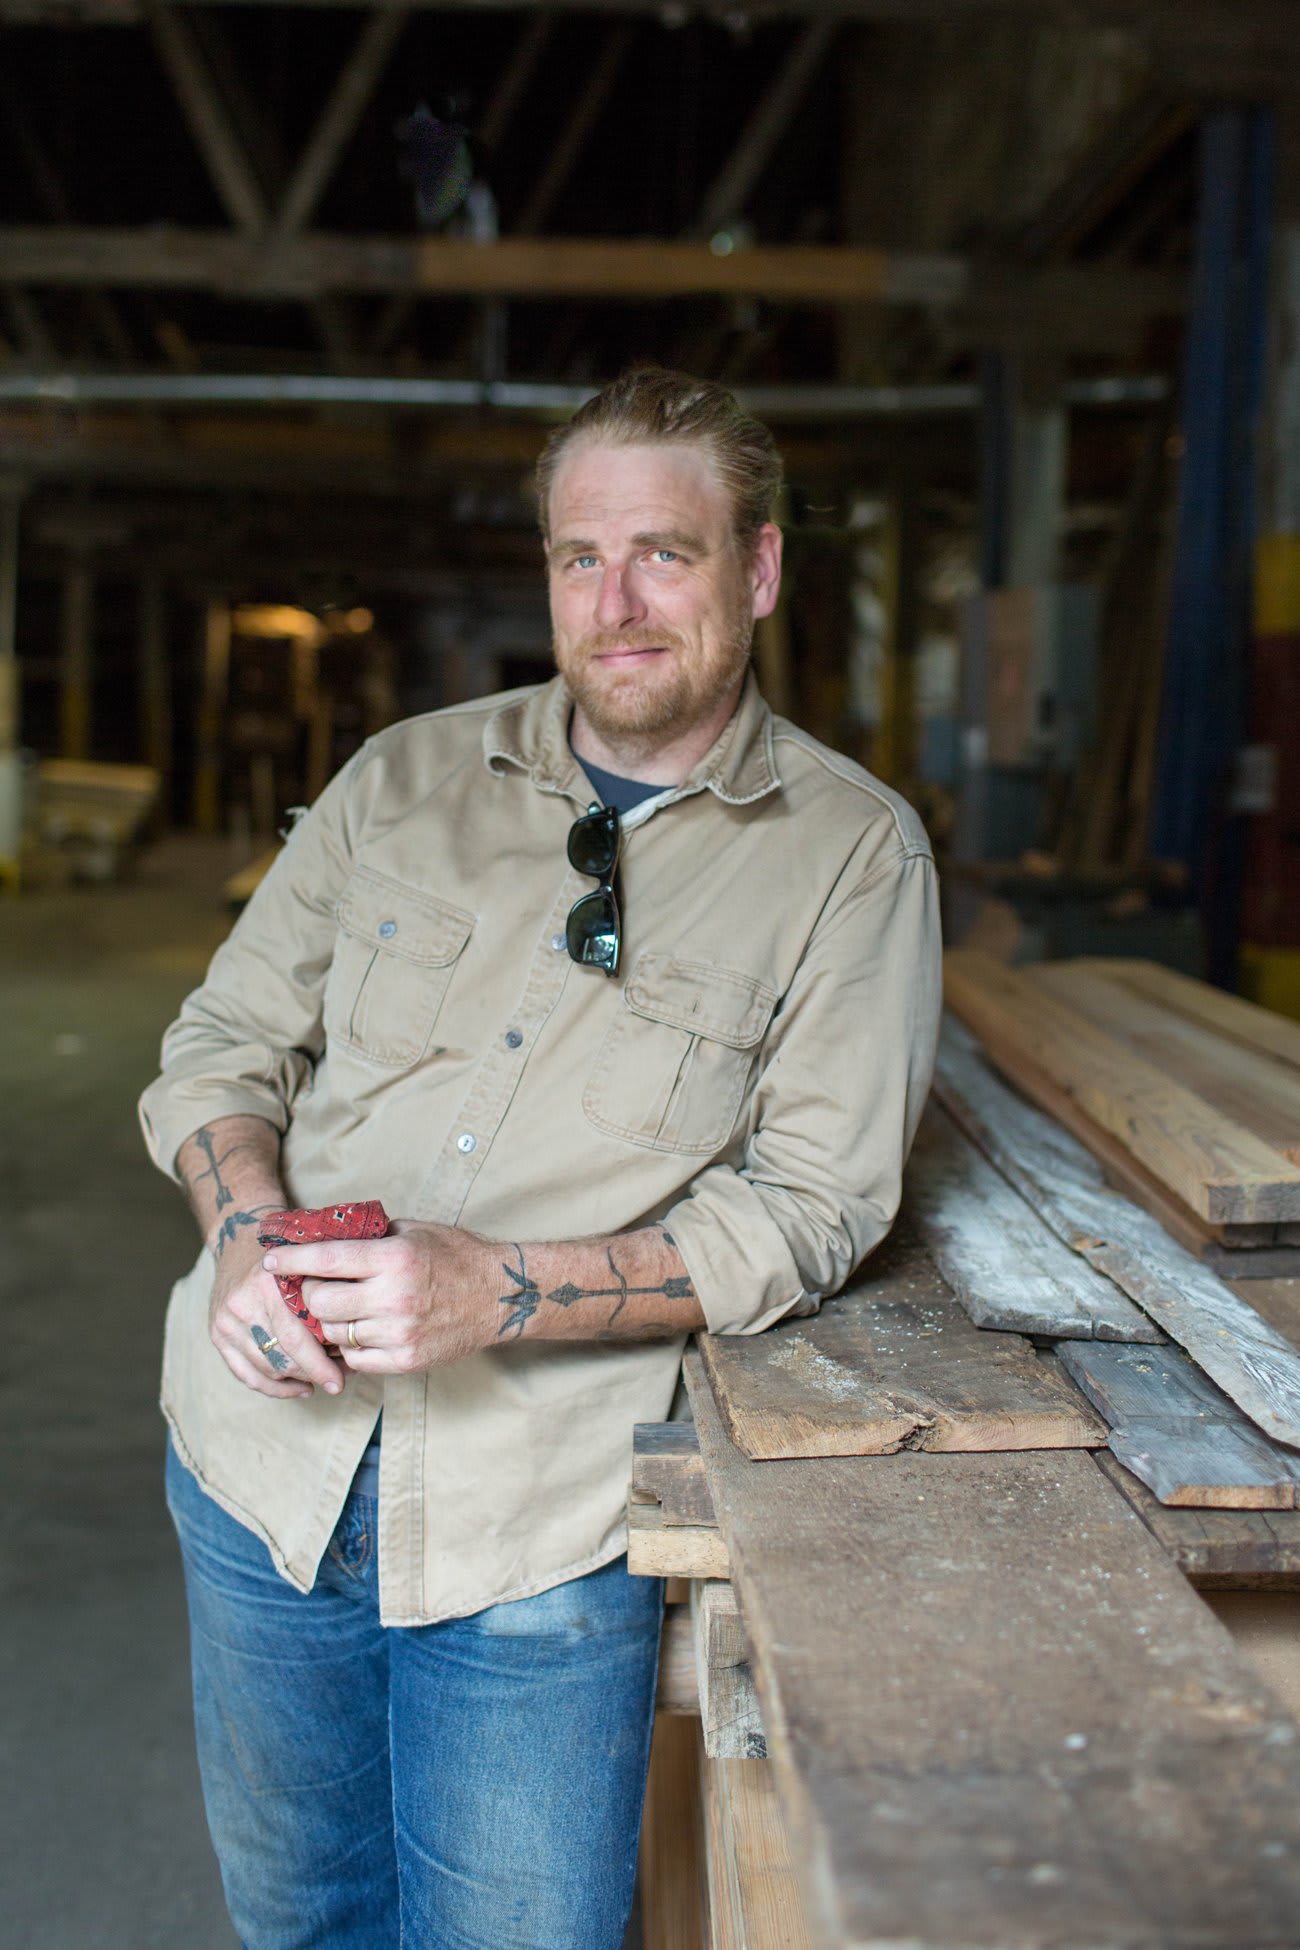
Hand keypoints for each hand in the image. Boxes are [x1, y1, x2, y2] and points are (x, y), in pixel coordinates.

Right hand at [209, 1232, 345, 1399]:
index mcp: (266, 1284)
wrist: (237, 1239)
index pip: (295, 1337)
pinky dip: (273, 1387)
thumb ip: (329, 1285)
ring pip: (265, 1369)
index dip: (321, 1364)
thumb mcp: (308, 1258)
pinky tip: (298, 1388)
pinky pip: (245, 1374)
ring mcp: (225, 1321)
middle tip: (339, 1381)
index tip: (344, 1377)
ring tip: (321, 1381)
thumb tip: (360, 1328)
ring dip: (296, 1382)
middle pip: (281, 1358)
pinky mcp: (217, 1334)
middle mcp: (242, 1304)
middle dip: (313, 1375)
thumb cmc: (286, 1251)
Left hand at [261, 1220, 496, 1375]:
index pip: (326, 1260)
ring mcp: (399, 1333)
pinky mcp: (405, 1360)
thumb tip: (320, 1237)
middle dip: (310, 1295)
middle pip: (320, 1304)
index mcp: (394, 1259)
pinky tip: (360, 1331)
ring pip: (334, 1334)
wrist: (499, 1296)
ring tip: (339, 1310)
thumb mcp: (413, 1231)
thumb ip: (369, 1237)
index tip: (271, 1260)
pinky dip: (350, 1346)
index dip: (291, 1259)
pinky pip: (355, 1359)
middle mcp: (394, 1297)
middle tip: (314, 1288)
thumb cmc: (455, 1256)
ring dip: (329, 1323)